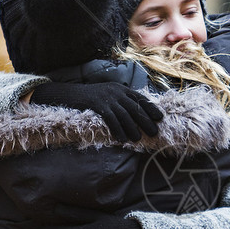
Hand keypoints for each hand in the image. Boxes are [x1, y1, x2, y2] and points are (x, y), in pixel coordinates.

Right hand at [30, 81, 162, 141]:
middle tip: (154, 132)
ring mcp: (107, 98)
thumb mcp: (109, 95)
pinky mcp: (97, 105)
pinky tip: (122, 139)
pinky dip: (117, 130)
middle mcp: (116, 91)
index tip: (160, 118)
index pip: (139, 98)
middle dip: (145, 120)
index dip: (151, 108)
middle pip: (135, 107)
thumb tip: (135, 114)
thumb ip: (121, 101)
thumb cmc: (90, 98)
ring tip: (138, 139)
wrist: (69, 94)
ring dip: (132, 128)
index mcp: (121, 89)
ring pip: (124, 114)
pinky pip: (111, 119)